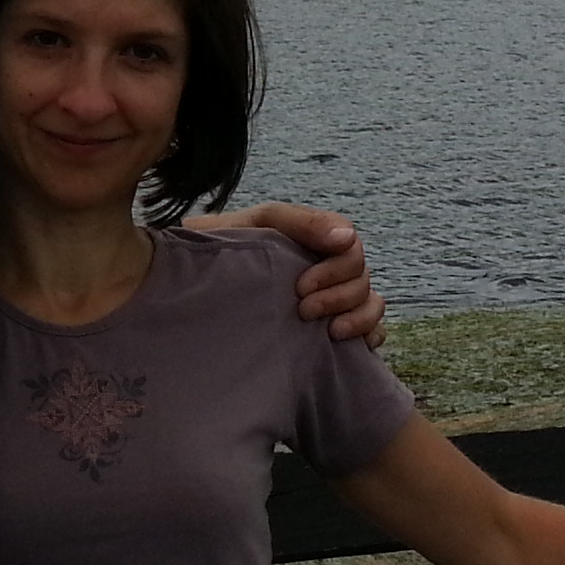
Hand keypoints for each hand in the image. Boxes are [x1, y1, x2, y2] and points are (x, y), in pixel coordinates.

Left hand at [202, 202, 385, 345]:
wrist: (190, 289)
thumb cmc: (222, 251)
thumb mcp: (256, 224)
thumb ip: (300, 222)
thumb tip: (347, 236)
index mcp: (313, 240)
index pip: (351, 246)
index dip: (335, 268)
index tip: (301, 287)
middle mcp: (328, 267)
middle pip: (362, 277)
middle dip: (337, 296)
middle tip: (302, 310)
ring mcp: (334, 297)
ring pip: (371, 303)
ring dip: (357, 317)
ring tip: (328, 332)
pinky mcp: (334, 327)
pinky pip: (374, 330)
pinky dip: (369, 335)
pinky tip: (344, 342)